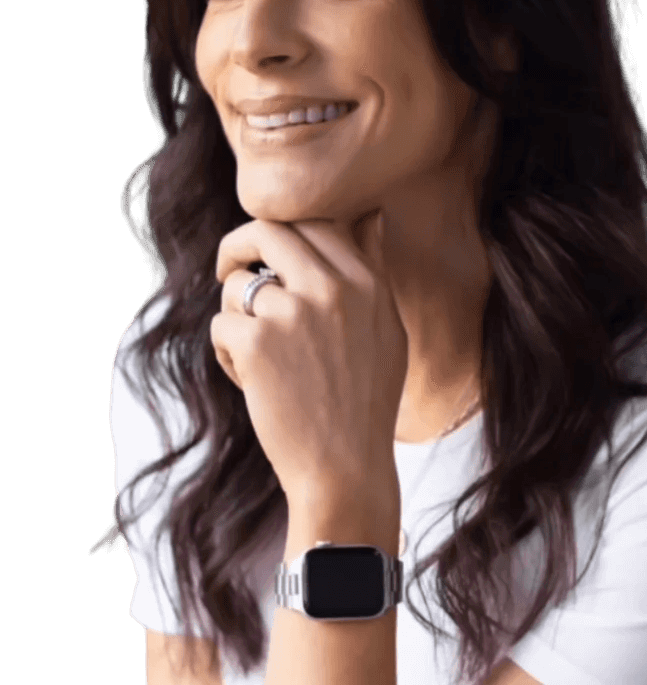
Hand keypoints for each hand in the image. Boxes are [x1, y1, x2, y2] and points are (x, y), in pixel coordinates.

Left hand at [209, 212, 407, 511]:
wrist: (345, 470)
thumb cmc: (365, 406)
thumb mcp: (387, 332)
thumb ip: (374, 270)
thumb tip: (372, 214)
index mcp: (367, 284)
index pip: (315, 222)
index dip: (282, 232)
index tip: (267, 254)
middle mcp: (332, 288)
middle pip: (268, 229)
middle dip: (238, 245)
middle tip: (227, 270)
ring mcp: (292, 313)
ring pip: (236, 284)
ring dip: (236, 318)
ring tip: (258, 360)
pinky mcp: (256, 341)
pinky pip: (221, 326)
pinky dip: (227, 355)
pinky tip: (252, 384)